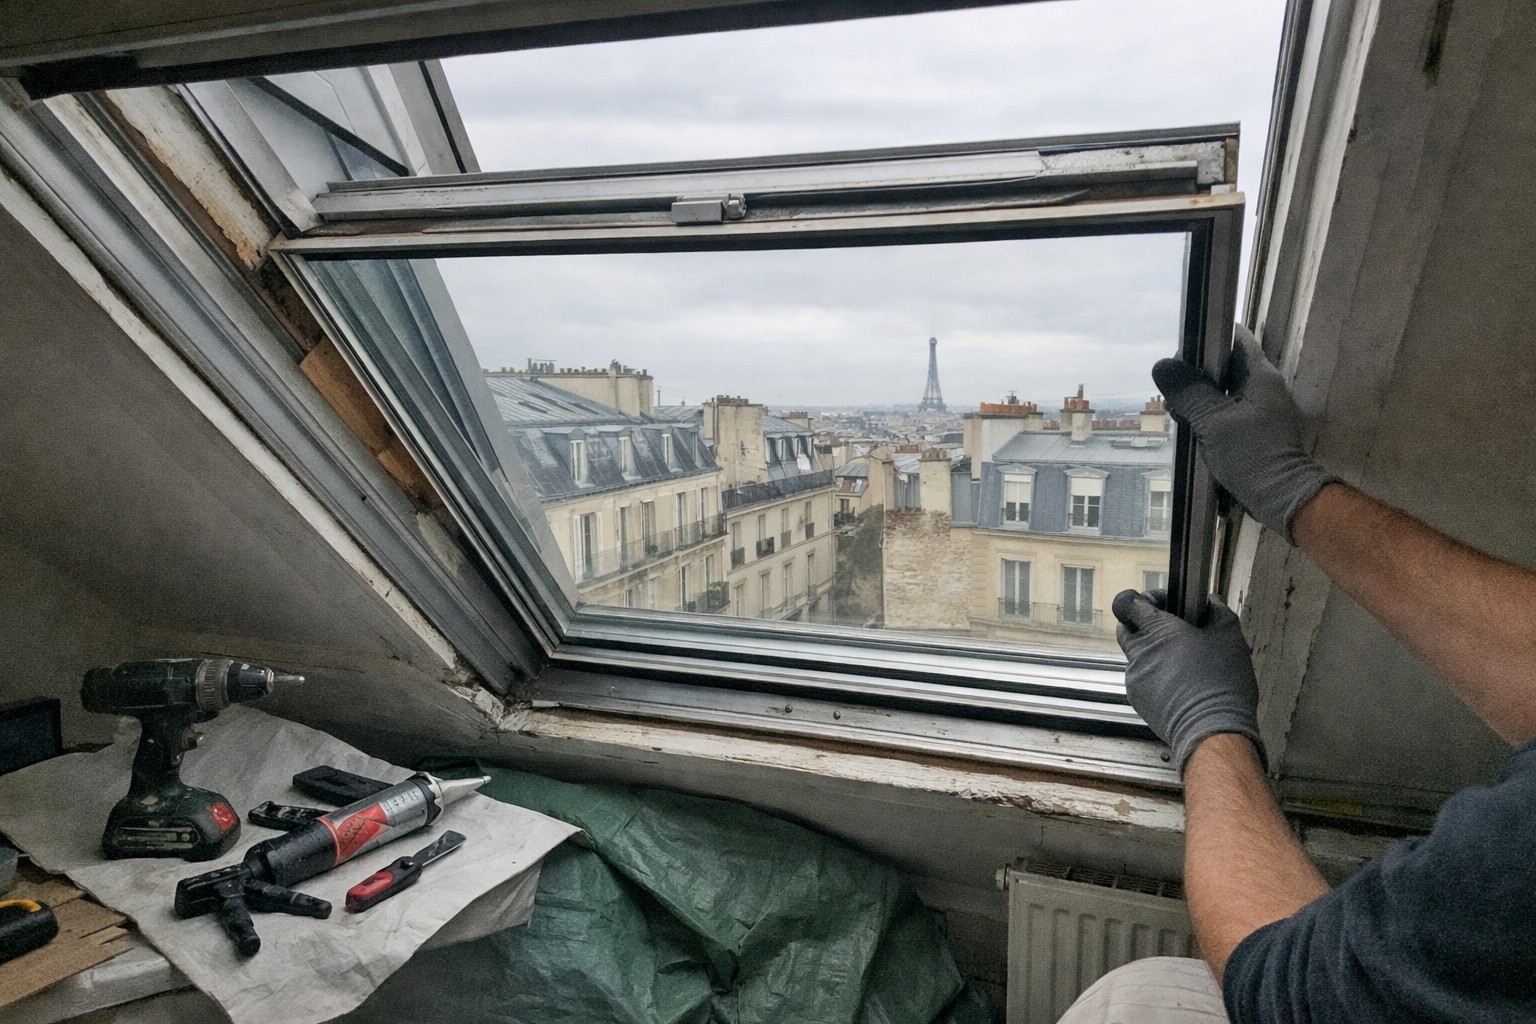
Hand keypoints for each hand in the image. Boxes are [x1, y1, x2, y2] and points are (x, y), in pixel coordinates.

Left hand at [1112, 589, 1264, 773]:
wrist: (1213, 730)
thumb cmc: (1221, 683)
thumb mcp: (1230, 637)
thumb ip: (1217, 612)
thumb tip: (1211, 602)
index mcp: (1156, 631)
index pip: (1126, 603)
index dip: (1142, 599)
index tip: (1164, 604)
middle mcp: (1139, 653)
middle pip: (1127, 628)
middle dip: (1146, 626)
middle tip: (1175, 632)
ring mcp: (1135, 679)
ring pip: (1136, 656)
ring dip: (1154, 654)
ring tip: (1186, 662)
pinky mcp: (1139, 701)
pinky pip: (1142, 680)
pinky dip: (1156, 677)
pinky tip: (1183, 684)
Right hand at [1153, 324, 1333, 540]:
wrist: (1281, 496)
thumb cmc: (1251, 455)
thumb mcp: (1213, 422)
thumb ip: (1188, 393)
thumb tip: (1162, 365)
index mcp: (1260, 374)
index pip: (1233, 337)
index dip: (1205, 340)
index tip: (1181, 359)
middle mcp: (1263, 385)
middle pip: (1224, 365)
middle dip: (1195, 376)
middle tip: (1174, 395)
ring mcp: (1261, 407)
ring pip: (1223, 389)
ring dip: (1200, 399)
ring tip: (1180, 416)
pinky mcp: (1257, 427)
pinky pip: (1227, 410)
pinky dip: (1209, 415)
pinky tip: (1195, 431)